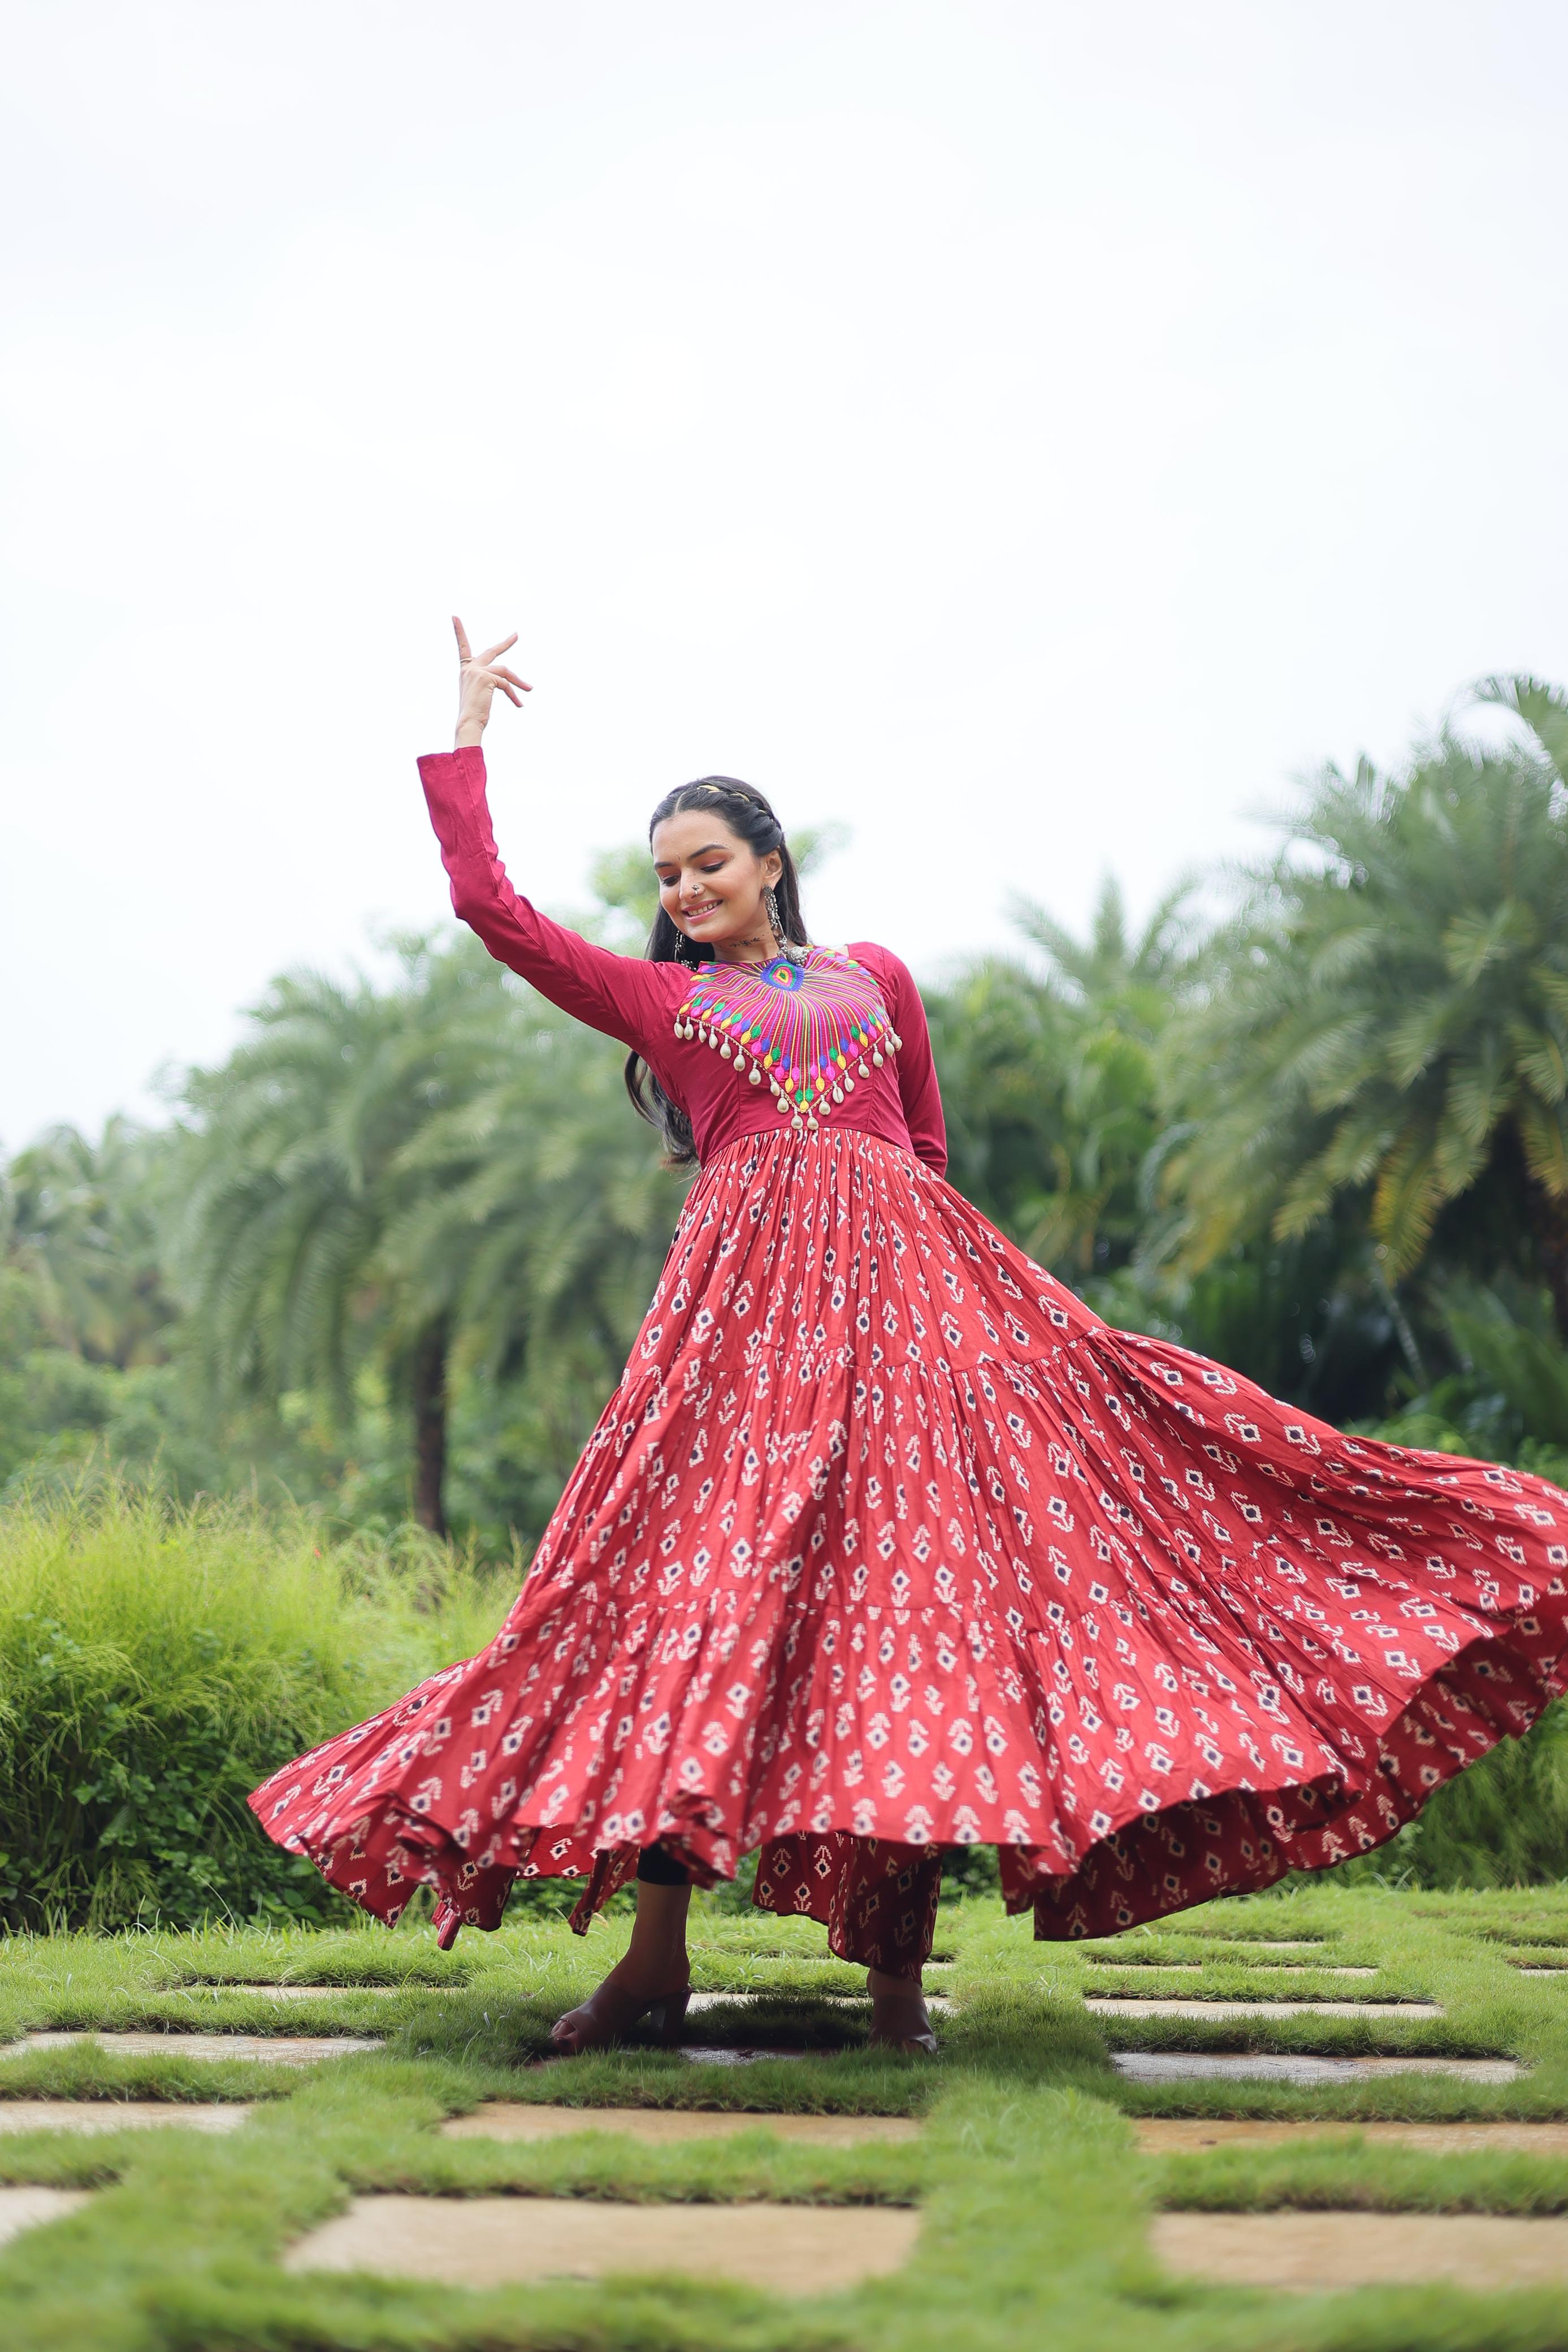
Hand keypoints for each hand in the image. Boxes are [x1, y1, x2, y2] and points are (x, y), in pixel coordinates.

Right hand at [452, 616, 530, 747]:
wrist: (469, 723)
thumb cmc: (475, 714)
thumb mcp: (482, 694)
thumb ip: (491, 682)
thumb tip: (507, 680)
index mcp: (465, 671)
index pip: (463, 648)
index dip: (459, 632)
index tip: (455, 617)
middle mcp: (469, 668)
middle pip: (491, 651)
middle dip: (505, 643)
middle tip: (516, 635)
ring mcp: (476, 671)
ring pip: (504, 671)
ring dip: (518, 681)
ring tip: (530, 689)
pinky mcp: (485, 677)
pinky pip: (506, 683)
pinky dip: (514, 694)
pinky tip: (519, 704)